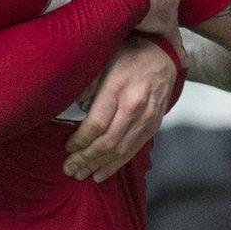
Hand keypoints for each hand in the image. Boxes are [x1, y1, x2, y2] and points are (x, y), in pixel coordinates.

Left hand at [65, 37, 178, 181]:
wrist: (163, 53)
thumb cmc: (127, 55)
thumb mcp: (102, 61)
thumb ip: (86, 85)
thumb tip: (69, 107)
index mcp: (118, 89)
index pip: (96, 124)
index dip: (80, 140)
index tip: (67, 147)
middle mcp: (135, 107)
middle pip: (108, 142)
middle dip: (86, 159)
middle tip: (69, 169)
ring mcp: (147, 118)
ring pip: (121, 150)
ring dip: (100, 166)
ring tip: (82, 175)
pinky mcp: (154, 125)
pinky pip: (134, 149)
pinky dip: (117, 164)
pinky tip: (103, 173)